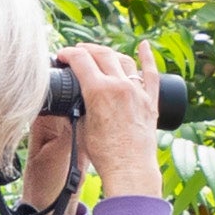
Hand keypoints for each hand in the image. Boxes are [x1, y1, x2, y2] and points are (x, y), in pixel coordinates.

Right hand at [39, 45, 160, 205]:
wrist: (130, 168)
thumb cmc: (104, 153)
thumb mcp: (83, 125)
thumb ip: (81, 105)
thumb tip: (77, 99)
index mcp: (99, 90)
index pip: (80, 60)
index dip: (68, 54)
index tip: (63, 56)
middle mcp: (120, 86)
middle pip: (102, 54)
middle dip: (86, 50)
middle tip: (78, 52)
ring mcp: (137, 92)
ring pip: (124, 60)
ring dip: (110, 53)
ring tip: (101, 55)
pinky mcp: (151, 101)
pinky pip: (151, 74)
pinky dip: (148, 58)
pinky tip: (145, 46)